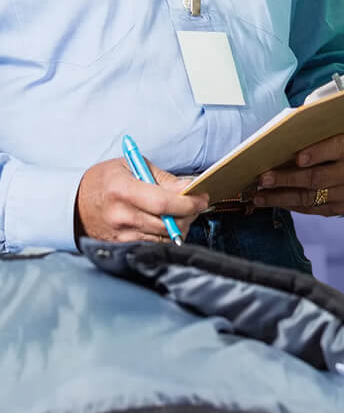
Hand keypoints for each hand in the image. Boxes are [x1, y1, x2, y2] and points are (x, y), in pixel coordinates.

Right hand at [75, 158, 208, 243]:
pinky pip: (153, 245)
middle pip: (167, 223)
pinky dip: (166, 236)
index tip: (202, 198)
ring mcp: (120, 235)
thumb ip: (162, 178)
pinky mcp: (120, 247)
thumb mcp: (131, 165)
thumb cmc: (104, 180)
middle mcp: (121, 216)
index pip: (164, 202)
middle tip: (196, 204)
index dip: (188, 202)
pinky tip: (168, 225)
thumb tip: (188, 187)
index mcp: (123, 191)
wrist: (72, 204)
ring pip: (164, 237)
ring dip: (181, 226)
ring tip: (183, 213)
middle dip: (190, 214)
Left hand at [252, 132, 343, 216]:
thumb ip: (315, 130)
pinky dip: (287, 205)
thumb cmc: (336, 142)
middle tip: (263, 178)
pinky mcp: (338, 208)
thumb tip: (282, 134)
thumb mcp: (334, 131)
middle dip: (288, 179)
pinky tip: (270, 201)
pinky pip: (309, 209)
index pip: (337, 148)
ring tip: (258, 195)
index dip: (317, 153)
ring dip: (281, 197)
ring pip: (310, 198)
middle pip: (319, 178)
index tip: (297, 157)